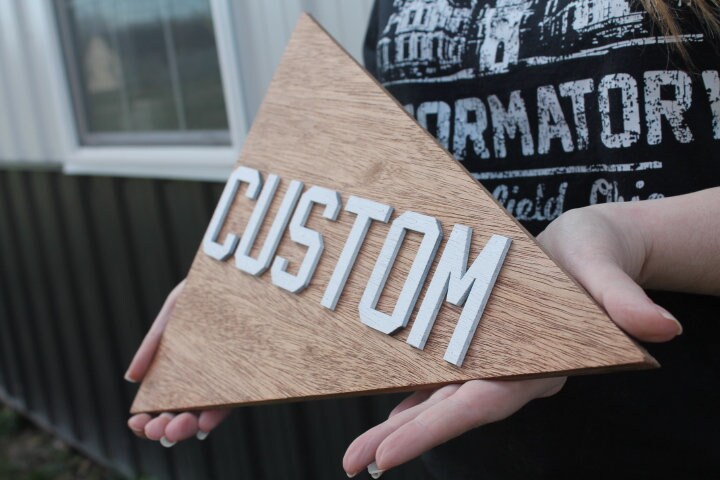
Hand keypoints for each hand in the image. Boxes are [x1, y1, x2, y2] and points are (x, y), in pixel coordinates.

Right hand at [125, 280, 231, 445]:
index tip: (136, 423)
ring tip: (175, 429)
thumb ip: (155, 340)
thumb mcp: (176, 306)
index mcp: (181, 366)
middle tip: (155, 430)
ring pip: (206, 412)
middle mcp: (204, 377)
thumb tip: (131, 378)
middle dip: (165, 427)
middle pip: (181, 412)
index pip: (161, 402)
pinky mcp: (252, 374)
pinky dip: (219, 413)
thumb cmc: (207, 286)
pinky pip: (236, 399)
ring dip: (189, 426)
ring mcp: (228, 377)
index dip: (147, 419)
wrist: (246, 269)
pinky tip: (205, 421)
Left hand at [343, 203, 682, 477]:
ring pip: (441, 398)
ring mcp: (495, 363)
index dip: (434, 429)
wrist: (588, 251)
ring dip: (399, 423)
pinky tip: (389, 412)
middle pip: (451, 411)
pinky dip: (415, 396)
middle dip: (402, 438)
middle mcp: (512, 371)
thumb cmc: (596, 259)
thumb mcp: (607, 271)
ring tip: (358, 451)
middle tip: (353, 462)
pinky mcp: (484, 347)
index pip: (481, 404)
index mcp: (540, 362)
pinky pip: (444, 378)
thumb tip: (662, 329)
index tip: (389, 454)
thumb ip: (626, 301)